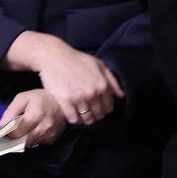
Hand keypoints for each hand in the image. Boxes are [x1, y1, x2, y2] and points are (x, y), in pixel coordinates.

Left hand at [0, 89, 67, 147]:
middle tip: (15, 129)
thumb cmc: (41, 97)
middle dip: (16, 136)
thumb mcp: (22, 98)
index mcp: (36, 115)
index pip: (15, 133)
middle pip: (21, 142)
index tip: (6, 128)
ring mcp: (50, 134)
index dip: (8, 132)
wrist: (63, 100)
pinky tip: (36, 129)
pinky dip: (34, 138)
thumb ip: (10, 112)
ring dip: (25, 138)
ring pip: (29, 144)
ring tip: (27, 127)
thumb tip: (1, 127)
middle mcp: (44, 127)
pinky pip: (37, 144)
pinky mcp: (53, 139)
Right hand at [2, 31, 123, 125]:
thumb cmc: (78, 60)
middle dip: (97, 116)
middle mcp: (92, 93)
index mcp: (102, 85)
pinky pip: (73, 119)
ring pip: (87, 119)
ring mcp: (79, 98)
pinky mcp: (65, 101)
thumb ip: (112, 81)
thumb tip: (121, 96)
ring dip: (86, 120)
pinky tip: (73, 115)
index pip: (109, 107)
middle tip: (91, 113)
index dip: (106, 110)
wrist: (55, 57)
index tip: (100, 108)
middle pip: (99, 115)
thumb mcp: (100, 65)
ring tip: (83, 116)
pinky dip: (74, 119)